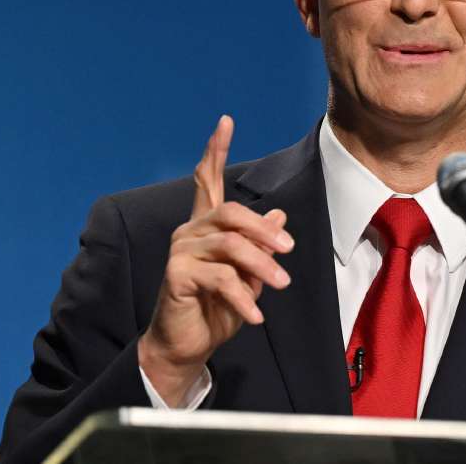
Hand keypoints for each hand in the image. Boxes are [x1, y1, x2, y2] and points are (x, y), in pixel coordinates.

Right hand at [138, 115, 293, 405]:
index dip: (216, 150)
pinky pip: (220, 278)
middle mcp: (190, 231)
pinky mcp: (176, 275)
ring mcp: (181, 251)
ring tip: (281, 285)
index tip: (225, 121)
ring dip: (261, 266)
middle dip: (263, 230)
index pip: (208, 180)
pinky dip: (243, 297)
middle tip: (289, 249)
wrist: (187, 344)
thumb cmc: (217, 307)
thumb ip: (259, 246)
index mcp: (206, 226)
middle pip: (231, 213)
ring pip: (230, 246)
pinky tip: (256, 316)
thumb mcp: (248, 274)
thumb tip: (279, 216)